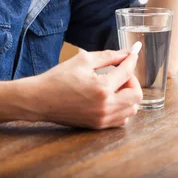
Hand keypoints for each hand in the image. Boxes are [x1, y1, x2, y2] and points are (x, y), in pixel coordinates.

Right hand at [28, 48, 142, 128]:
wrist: (40, 99)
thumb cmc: (59, 78)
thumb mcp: (84, 60)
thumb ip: (109, 56)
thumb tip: (127, 52)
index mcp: (102, 88)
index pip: (128, 72)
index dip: (131, 60)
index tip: (132, 54)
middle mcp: (105, 106)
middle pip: (136, 95)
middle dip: (132, 80)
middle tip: (121, 73)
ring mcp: (102, 118)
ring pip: (132, 109)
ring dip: (128, 95)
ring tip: (114, 86)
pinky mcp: (98, 125)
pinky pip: (122, 119)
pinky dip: (122, 108)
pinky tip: (110, 98)